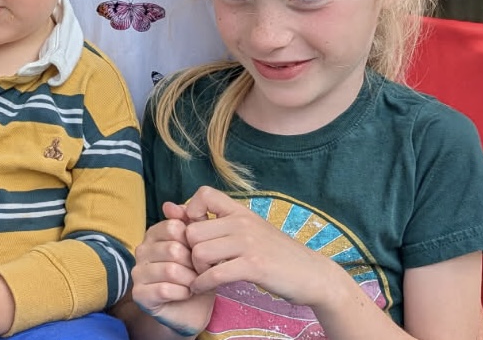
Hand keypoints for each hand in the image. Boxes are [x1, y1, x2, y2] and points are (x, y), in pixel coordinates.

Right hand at [131, 201, 214, 335]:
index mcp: (154, 234)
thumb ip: (188, 223)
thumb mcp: (197, 247)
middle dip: (193, 263)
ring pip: (170, 269)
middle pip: (173, 249)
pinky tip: (186, 294)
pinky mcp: (140, 294)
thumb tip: (170, 205)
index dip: (193, 241)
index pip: (173, 227)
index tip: (200, 253)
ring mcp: (138, 272)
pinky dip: (182, 293)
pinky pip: (164, 289)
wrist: (192, 309)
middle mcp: (141, 250)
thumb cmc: (195, 274)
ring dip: (189, 279)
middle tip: (200, 272)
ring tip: (194, 284)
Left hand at [182, 186, 345, 307]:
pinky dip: (203, 283)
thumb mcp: (246, 230)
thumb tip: (169, 207)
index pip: (203, 194)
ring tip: (202, 275)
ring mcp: (248, 243)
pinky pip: (214, 273)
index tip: (196, 232)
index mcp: (240, 211)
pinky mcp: (253, 266)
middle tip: (196, 263)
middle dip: (188, 249)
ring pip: (199, 251)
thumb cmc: (275, 253)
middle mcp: (242, 222)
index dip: (191, 212)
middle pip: (192, 230)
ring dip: (196, 269)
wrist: (312, 274)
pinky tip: (203, 287)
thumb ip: (212, 220)